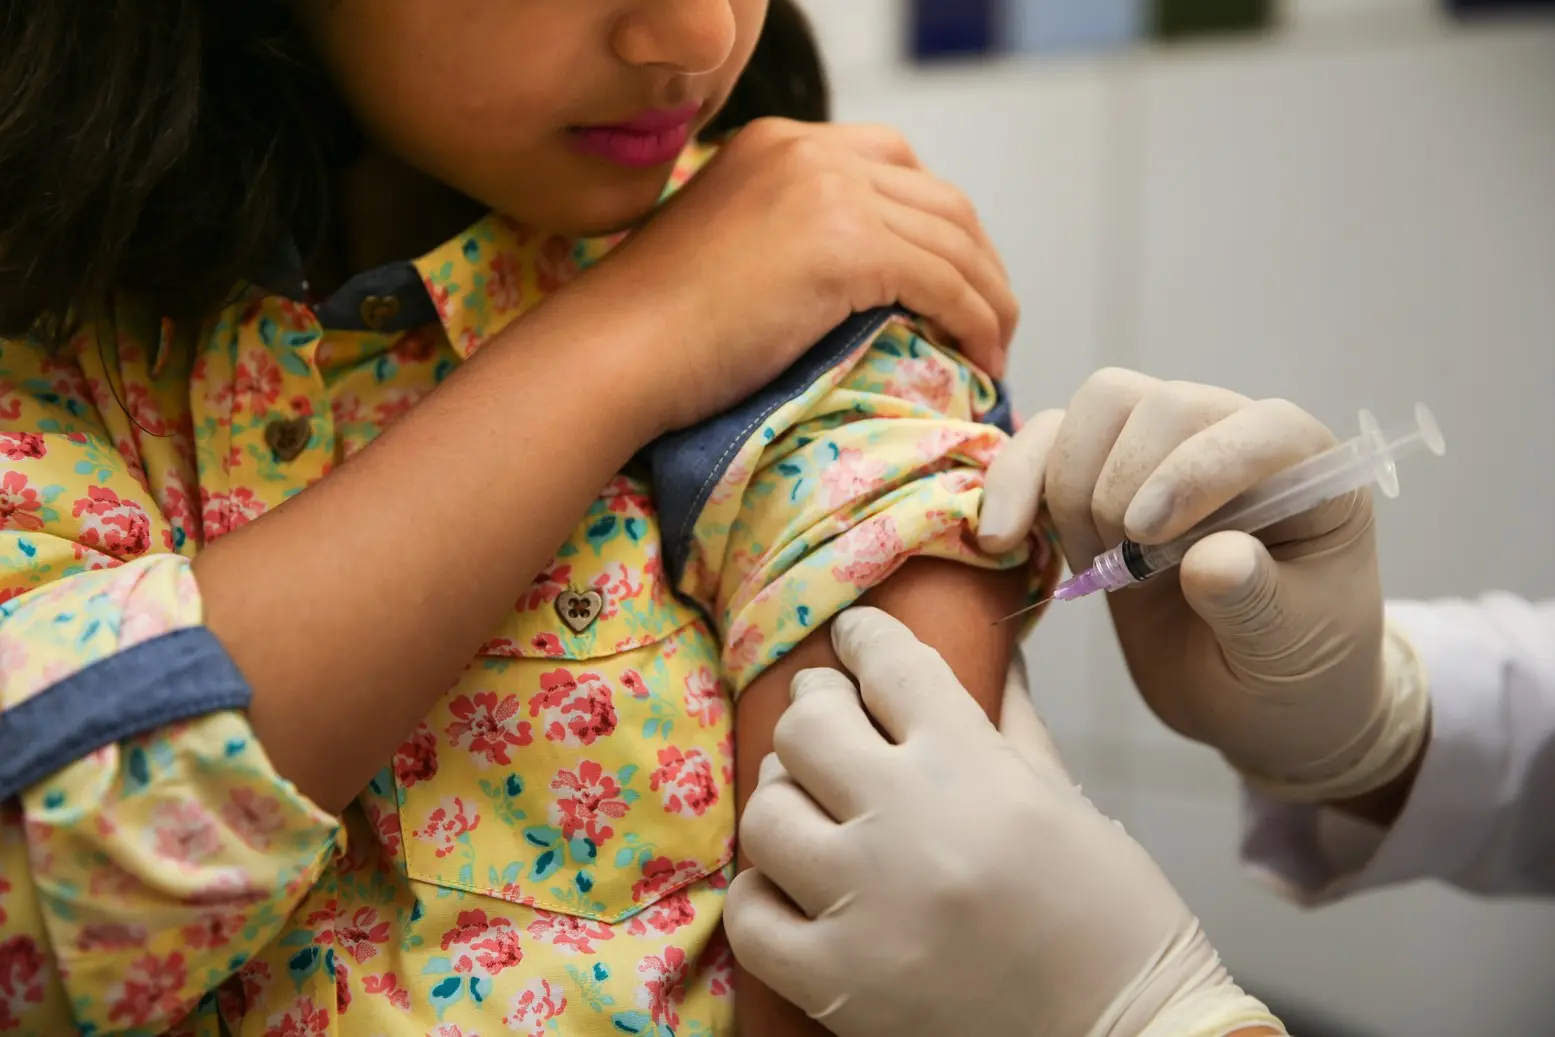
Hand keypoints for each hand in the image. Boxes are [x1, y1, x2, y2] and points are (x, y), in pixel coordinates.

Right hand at [596, 119, 1018, 430]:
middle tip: (991, 316)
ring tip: (995, 348)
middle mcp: (809, 150)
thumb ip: (786, 238)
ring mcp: (828, 191)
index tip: (953, 276)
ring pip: (954, 238)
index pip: (892, 162)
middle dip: (978, 257)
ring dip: (989, 297)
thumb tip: (849, 285)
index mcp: (778, 143)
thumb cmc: (652, 330)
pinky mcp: (846, 246)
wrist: (615, 352)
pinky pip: (945, 282)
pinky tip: (980, 358)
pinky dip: (976, 320)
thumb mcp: (726, 251)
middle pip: (937, 195)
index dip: (937, 220)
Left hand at [725, 608, 1285, 1036]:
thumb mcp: (1069, 801)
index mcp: (974, 766)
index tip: (855, 636)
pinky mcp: (837, 983)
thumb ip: (1014, 721)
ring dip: (784, 800)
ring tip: (811, 807)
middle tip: (829, 720)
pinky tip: (795, 887)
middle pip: (807, 724)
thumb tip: (995, 651)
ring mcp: (864, 905)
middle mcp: (908, 823)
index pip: (889, 664)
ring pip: (766, 812)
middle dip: (815, 709)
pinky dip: (764, 894)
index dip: (864, 636)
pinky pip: (751, 914)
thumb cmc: (1113, 918)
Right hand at [978, 371, 1426, 803]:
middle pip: (1160, 404)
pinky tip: (1002, 538)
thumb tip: (1213, 560)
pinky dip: (1011, 482)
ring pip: (1098, 406)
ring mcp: (1163, 450)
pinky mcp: (1099, 474)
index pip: (1261, 429)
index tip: (1150, 538)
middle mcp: (1234, 439)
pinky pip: (1043, 441)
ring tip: (1094, 564)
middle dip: (1121, 487)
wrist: (1246, 695)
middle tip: (1130, 572)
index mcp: (1308, 475)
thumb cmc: (1291, 667)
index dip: (1198, 469)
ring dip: (1070, 486)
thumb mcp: (1288, 652)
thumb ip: (1257, 604)